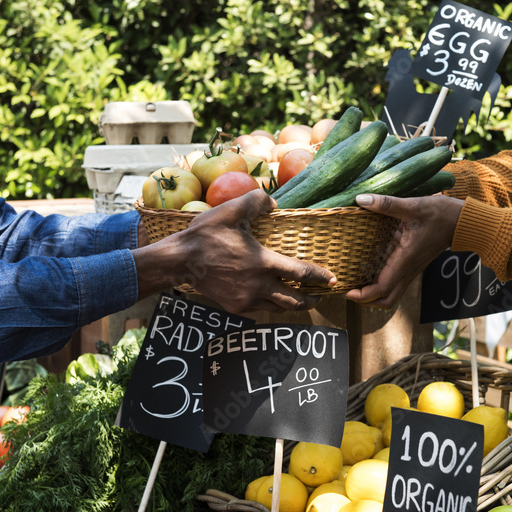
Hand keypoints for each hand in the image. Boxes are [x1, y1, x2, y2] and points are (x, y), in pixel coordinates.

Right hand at [135, 190, 335, 314]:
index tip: (331, 277)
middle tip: (321, 295)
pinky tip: (272, 298)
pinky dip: (271, 305)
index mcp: (262, 263)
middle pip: (294, 300)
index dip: (319, 276)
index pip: (300, 273)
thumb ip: (256, 201)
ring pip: (278, 308)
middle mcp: (258, 286)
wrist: (180, 261)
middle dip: (311, 299)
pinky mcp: (235, 307)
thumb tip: (274, 202)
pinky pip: (260, 309)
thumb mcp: (231, 211)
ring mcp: (246, 299)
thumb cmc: (205, 235)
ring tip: (301, 300)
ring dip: (293, 304)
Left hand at [345, 193, 464, 307]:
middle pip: (387, 300)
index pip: (383, 288)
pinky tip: (367, 270)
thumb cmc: (441, 213)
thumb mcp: (413, 205)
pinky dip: (380, 282)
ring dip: (373, 294)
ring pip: (391, 293)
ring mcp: (411, 268)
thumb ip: (386, 203)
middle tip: (349, 291)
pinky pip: (395, 281)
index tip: (348, 291)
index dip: (364, 295)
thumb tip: (361, 199)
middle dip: (366, 301)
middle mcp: (408, 269)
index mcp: (406, 259)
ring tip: (354, 283)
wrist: (462, 221)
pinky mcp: (412, 264)